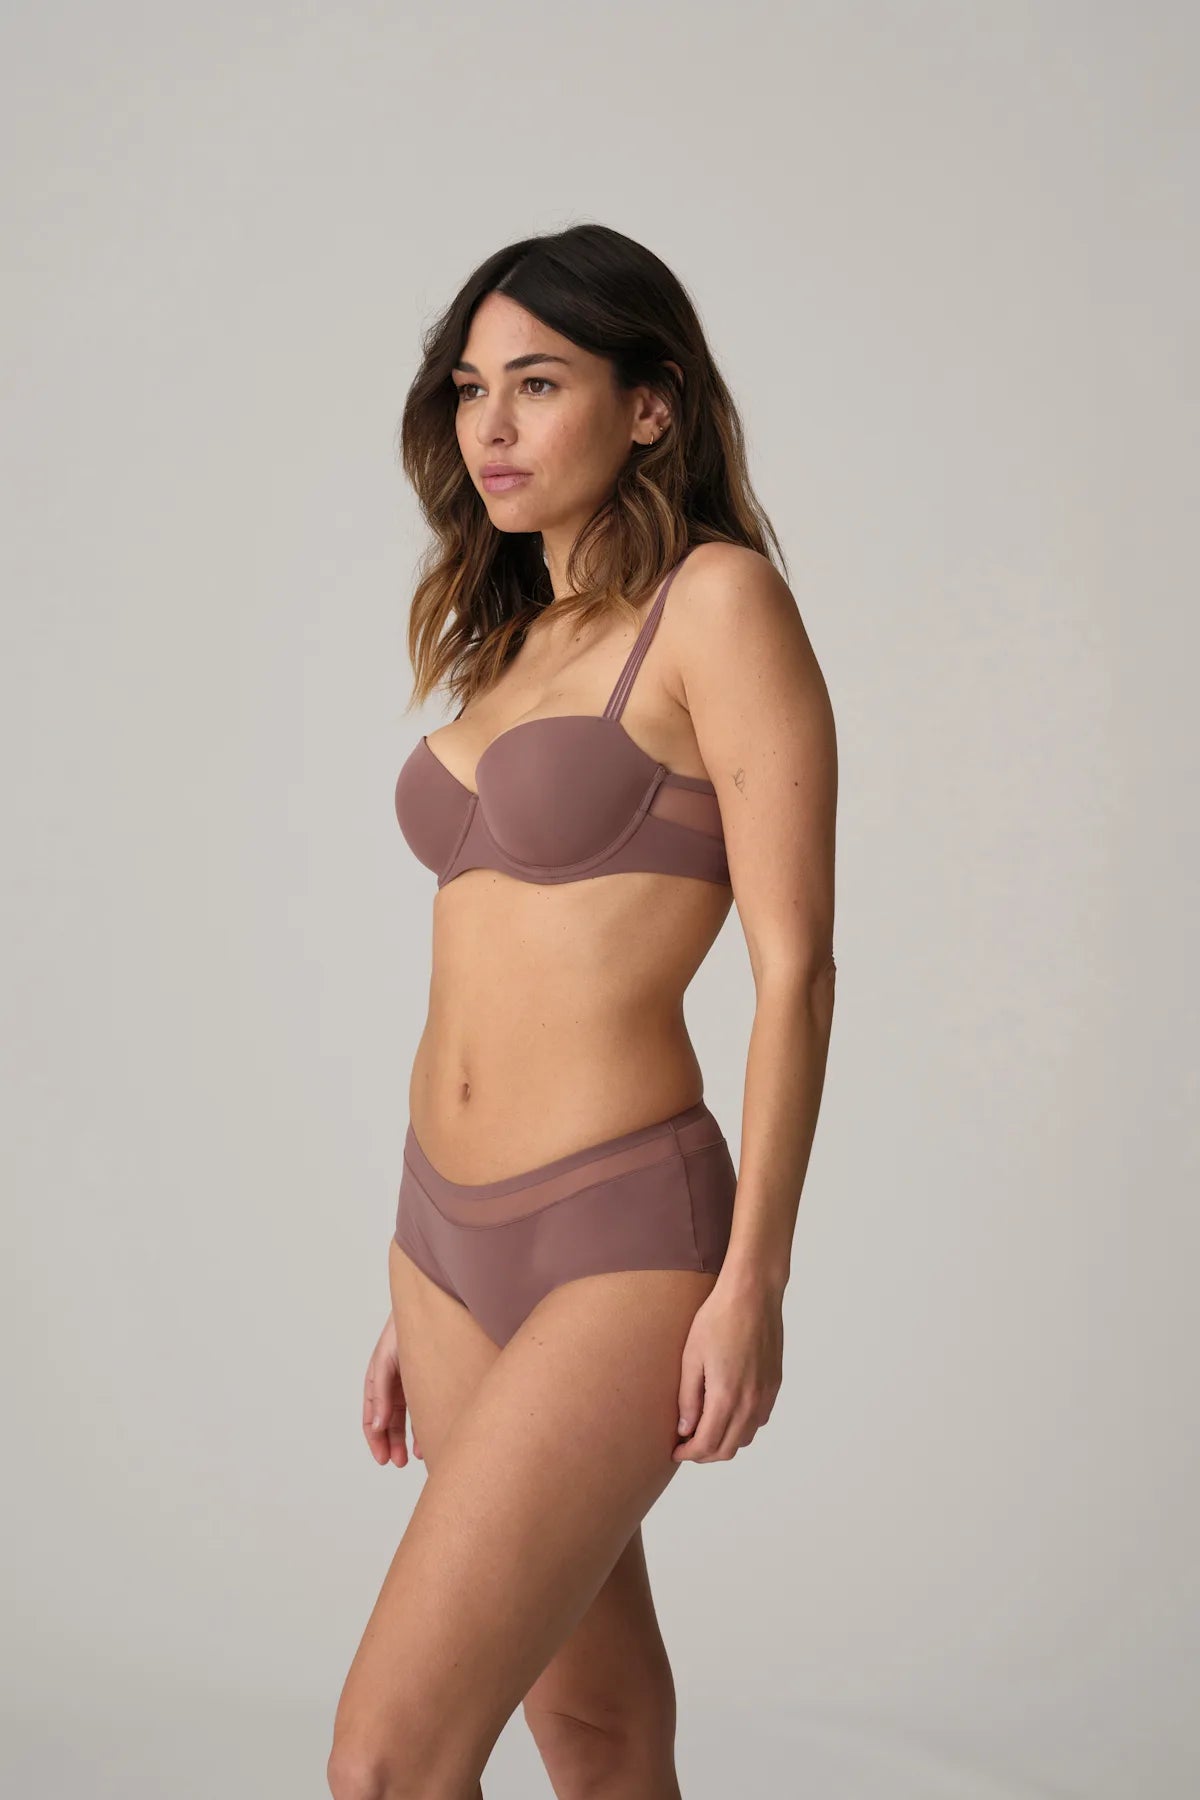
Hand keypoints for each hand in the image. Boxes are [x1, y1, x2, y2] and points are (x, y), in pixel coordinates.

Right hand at [362, 1310, 421, 1467]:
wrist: (432, 1306)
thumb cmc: (403, 1330)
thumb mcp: (387, 1361)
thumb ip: (381, 1393)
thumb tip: (376, 1425)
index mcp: (378, 1379)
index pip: (371, 1416)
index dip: (375, 1440)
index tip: (383, 1459)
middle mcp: (392, 1383)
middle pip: (388, 1422)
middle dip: (391, 1444)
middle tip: (398, 1463)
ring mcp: (410, 1382)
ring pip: (406, 1418)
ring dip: (406, 1439)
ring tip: (412, 1458)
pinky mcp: (428, 1379)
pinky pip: (423, 1407)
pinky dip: (424, 1424)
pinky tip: (428, 1438)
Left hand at [672, 1272, 782, 1462]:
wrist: (752, 1295)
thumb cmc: (718, 1319)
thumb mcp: (691, 1357)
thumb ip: (688, 1398)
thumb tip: (685, 1429)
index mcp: (727, 1396)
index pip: (708, 1444)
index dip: (689, 1454)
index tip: (675, 1451)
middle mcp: (751, 1402)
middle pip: (728, 1448)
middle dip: (705, 1453)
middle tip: (686, 1445)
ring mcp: (766, 1394)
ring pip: (745, 1437)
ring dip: (725, 1441)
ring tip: (704, 1429)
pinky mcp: (774, 1384)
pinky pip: (759, 1420)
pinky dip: (742, 1426)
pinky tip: (727, 1412)